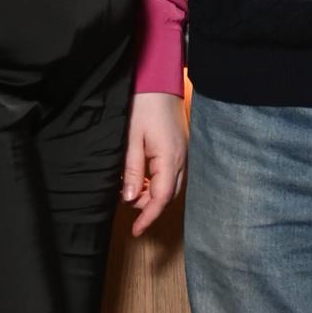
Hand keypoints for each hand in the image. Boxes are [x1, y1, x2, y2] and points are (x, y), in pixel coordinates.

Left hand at [121, 89, 187, 233]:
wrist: (158, 82)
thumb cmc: (143, 106)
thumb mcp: (131, 139)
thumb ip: (133, 171)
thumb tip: (130, 198)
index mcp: (170, 158)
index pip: (161, 198)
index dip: (148, 217)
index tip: (136, 230)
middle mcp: (182, 159)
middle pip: (168, 195)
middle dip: (149, 206)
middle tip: (127, 202)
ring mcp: (184, 153)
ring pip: (171, 186)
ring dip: (153, 193)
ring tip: (131, 189)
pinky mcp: (180, 148)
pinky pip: (172, 174)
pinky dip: (157, 182)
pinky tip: (142, 177)